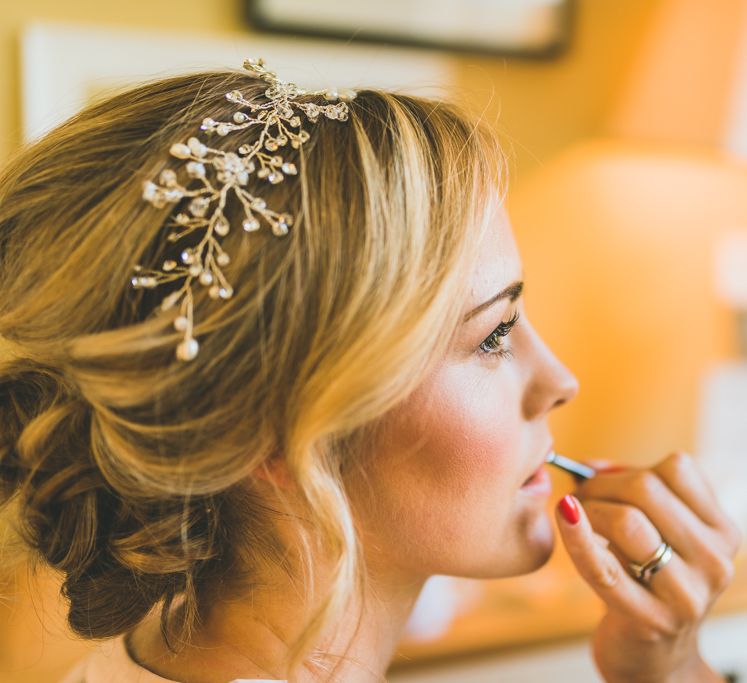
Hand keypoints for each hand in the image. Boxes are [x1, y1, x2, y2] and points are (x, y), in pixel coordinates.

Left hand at [555, 451, 741, 682]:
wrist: (655, 660)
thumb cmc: (648, 583)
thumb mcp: (657, 534)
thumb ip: (629, 494)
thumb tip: (586, 467)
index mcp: (721, 531)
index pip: (678, 468)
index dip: (630, 468)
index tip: (604, 482)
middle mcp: (713, 560)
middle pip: (647, 489)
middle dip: (600, 485)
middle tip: (579, 497)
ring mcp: (686, 594)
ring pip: (628, 521)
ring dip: (588, 510)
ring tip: (575, 519)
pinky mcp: (649, 619)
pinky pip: (602, 565)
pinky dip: (577, 535)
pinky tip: (563, 515)